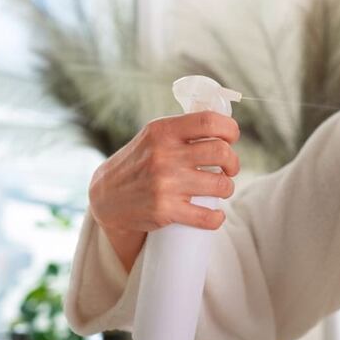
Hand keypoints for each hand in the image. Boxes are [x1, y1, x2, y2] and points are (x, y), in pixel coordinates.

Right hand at [89, 110, 240, 236]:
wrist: (106, 197)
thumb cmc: (138, 163)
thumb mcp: (152, 136)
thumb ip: (181, 130)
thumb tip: (222, 126)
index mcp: (163, 131)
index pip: (209, 121)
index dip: (229, 129)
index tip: (231, 138)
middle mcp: (164, 155)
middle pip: (221, 152)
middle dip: (233, 162)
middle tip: (230, 168)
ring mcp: (166, 184)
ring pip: (221, 185)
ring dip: (227, 188)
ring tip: (221, 188)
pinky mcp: (166, 210)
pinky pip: (208, 216)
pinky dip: (217, 218)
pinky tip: (215, 215)